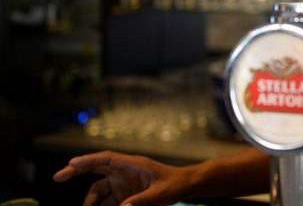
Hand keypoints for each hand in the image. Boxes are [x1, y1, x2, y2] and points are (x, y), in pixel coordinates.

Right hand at [53, 151, 193, 205]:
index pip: (106, 159)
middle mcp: (124, 171)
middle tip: (57, 177)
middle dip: (76, 171)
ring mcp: (122, 182)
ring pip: (98, 190)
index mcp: (132, 164)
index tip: (71, 164)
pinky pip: (106, 201)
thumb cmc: (175, 185)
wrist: (185, 186)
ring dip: (90, 202)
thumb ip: (142, 201)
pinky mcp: (124, 194)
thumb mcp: (161, 194)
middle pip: (95, 168)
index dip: (87, 160)